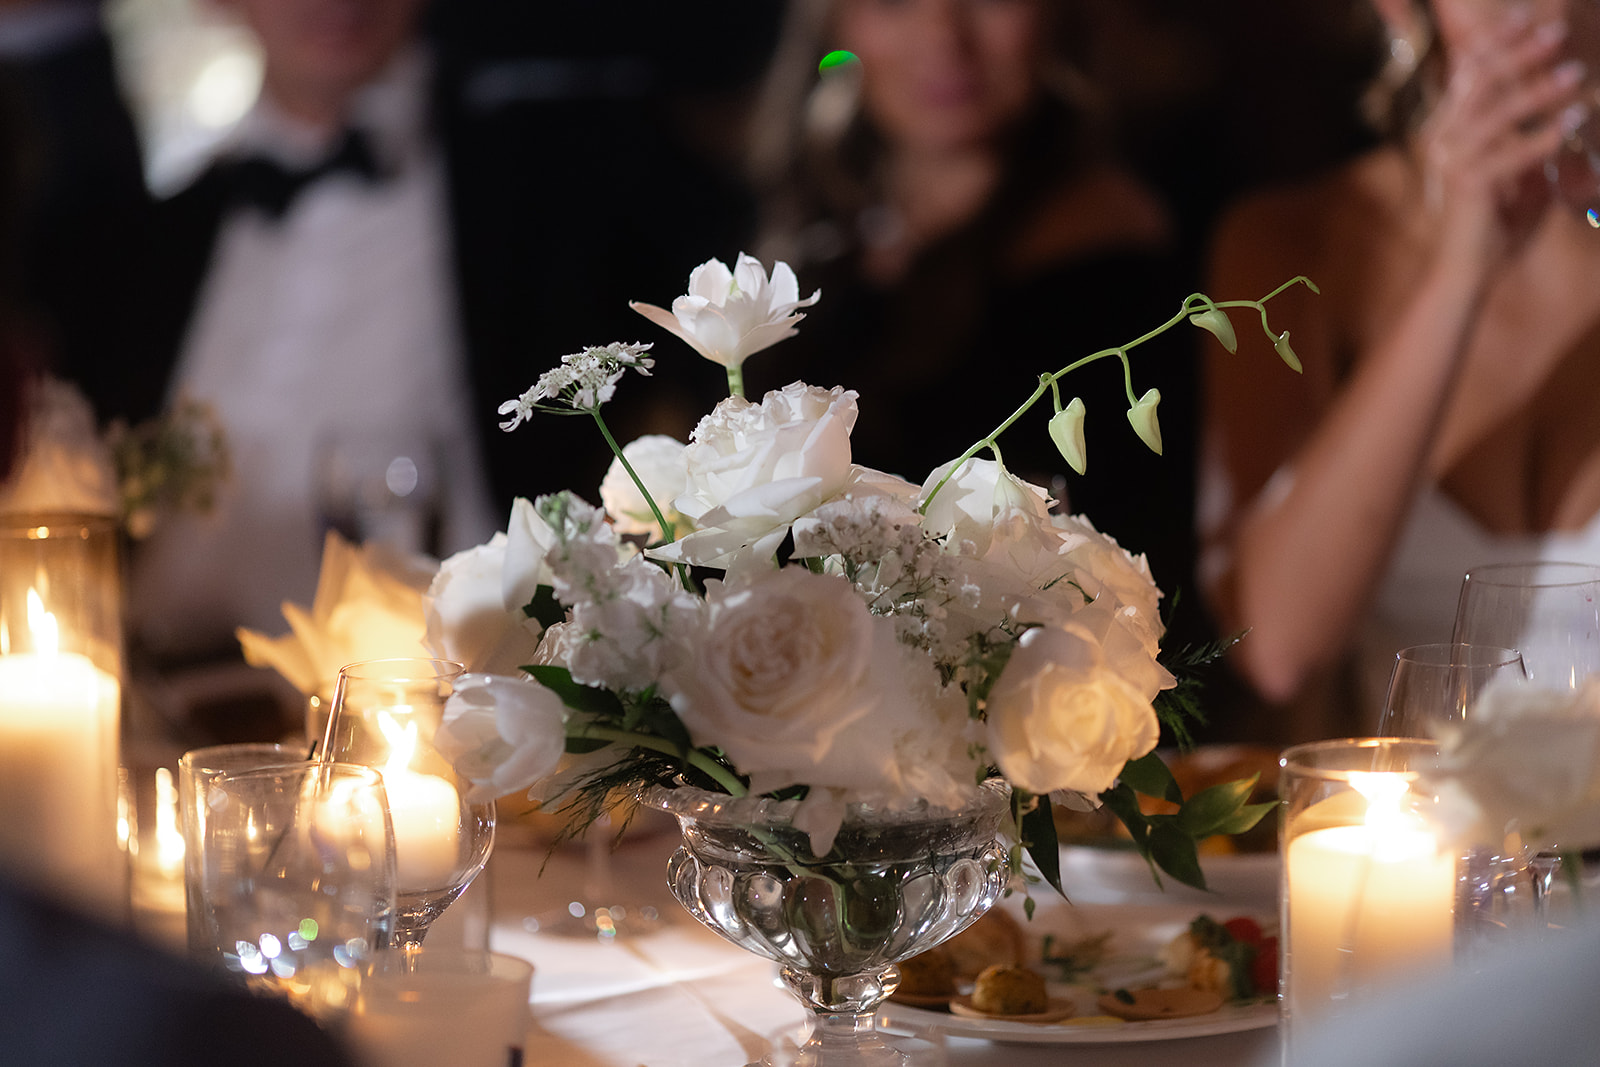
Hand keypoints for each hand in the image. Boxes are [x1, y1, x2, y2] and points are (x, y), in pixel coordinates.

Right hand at [1419, 14, 1584, 267]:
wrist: (1466, 272)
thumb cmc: (1493, 225)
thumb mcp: (1519, 173)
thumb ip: (1532, 142)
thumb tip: (1566, 111)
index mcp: (1450, 131)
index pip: (1469, 75)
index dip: (1496, 43)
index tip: (1525, 16)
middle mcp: (1444, 141)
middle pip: (1480, 84)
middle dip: (1518, 54)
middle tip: (1555, 33)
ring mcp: (1452, 163)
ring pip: (1496, 114)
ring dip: (1538, 91)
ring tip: (1575, 74)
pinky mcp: (1466, 187)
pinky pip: (1510, 154)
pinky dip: (1543, 137)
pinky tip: (1573, 122)